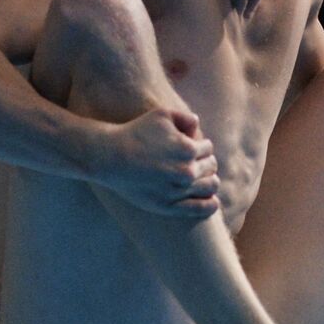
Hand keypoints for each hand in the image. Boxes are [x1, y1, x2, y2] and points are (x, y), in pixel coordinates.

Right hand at [97, 108, 219, 217]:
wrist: (111, 157)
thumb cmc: (136, 132)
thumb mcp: (162, 115)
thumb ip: (186, 118)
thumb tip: (198, 127)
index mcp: (188, 149)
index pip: (208, 148)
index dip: (200, 145)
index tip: (190, 147)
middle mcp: (186, 171)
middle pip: (211, 166)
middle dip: (204, 161)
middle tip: (192, 161)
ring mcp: (178, 191)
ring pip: (211, 186)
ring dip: (209, 180)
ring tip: (201, 178)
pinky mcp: (169, 206)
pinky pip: (202, 208)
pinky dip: (211, 204)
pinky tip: (212, 201)